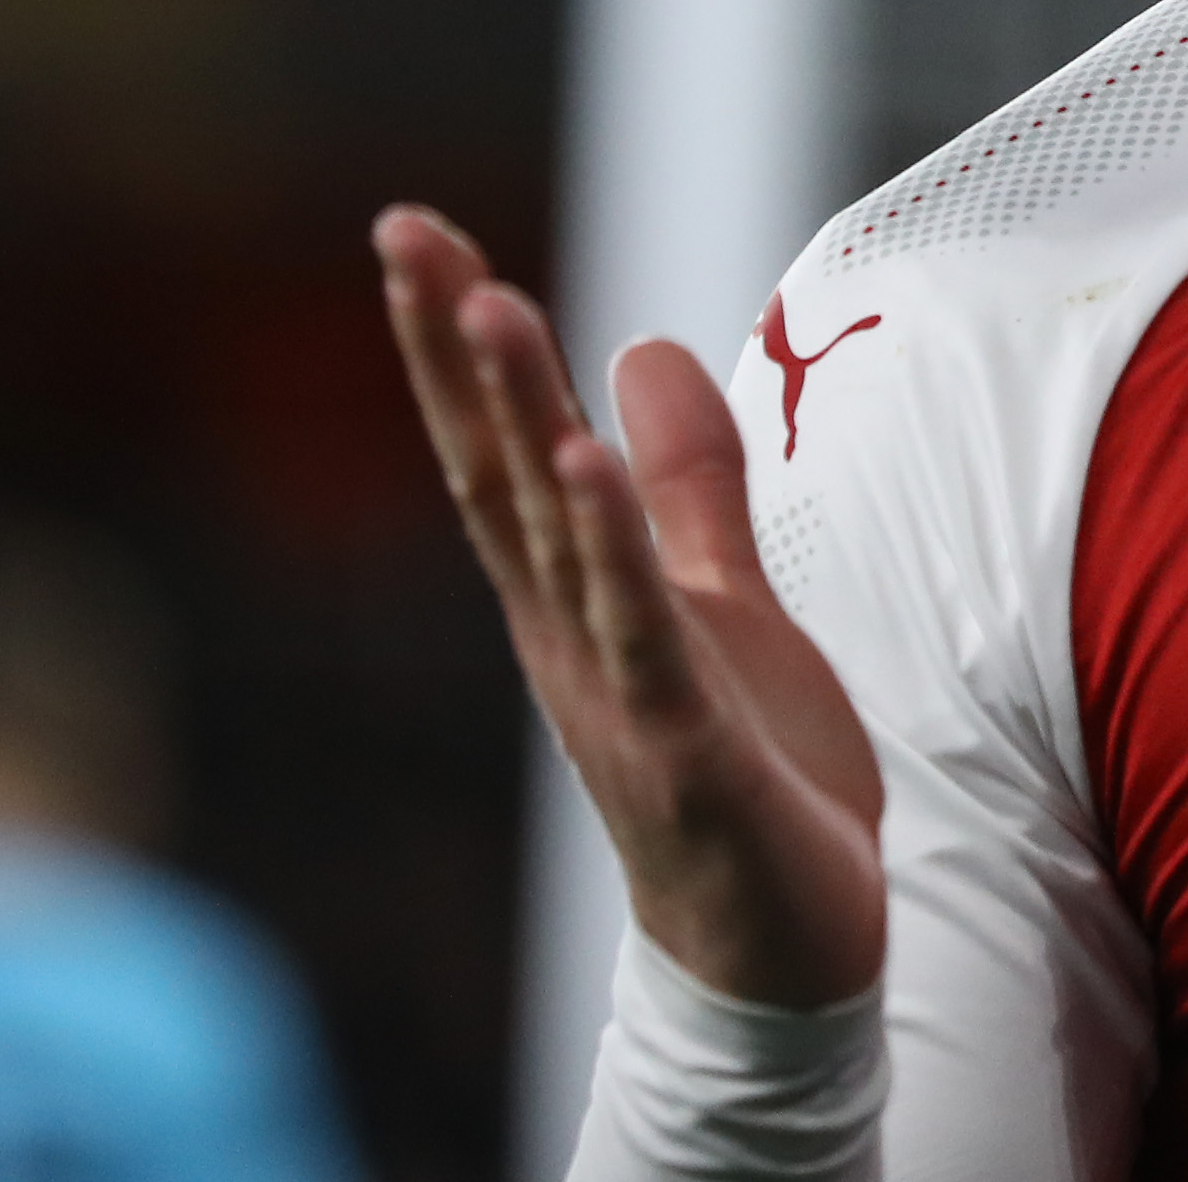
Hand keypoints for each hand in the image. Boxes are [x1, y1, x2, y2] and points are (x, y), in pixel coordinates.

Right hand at [377, 206, 886, 1006]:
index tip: (420, 233)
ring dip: (519, 421)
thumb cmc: (743, 774)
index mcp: (575, 600)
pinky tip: (585, 465)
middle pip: (500, 474)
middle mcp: (569, 638)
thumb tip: (644, 344)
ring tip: (488, 305)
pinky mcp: (688, 754)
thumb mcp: (721, 600)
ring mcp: (618, 696)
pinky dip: (612, 553)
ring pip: (557, 543)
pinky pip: (643, 640)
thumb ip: (687, 486)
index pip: (503, 450)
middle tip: (409, 234)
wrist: (778, 954)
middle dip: (456, 355)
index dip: (460, 344)